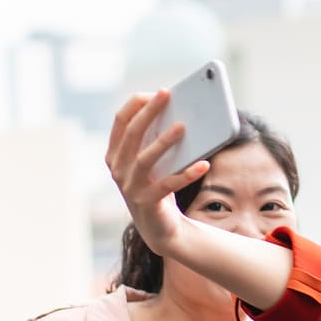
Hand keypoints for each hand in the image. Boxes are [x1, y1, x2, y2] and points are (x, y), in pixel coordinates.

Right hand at [106, 90, 205, 253]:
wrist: (159, 229)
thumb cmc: (159, 186)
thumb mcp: (154, 163)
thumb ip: (157, 141)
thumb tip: (182, 114)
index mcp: (115, 155)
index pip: (120, 121)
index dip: (137, 104)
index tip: (157, 92)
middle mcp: (118, 169)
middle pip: (132, 134)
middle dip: (149, 111)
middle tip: (167, 94)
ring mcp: (130, 187)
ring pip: (145, 158)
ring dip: (164, 141)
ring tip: (183, 126)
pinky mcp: (147, 202)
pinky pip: (168, 184)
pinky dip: (187, 174)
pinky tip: (204, 164)